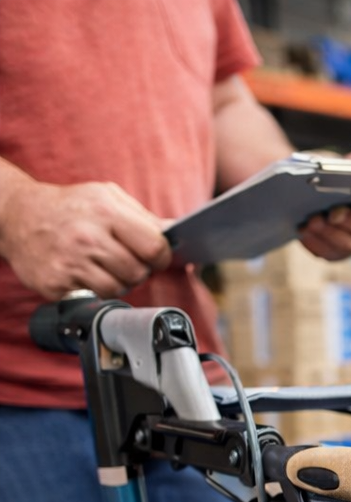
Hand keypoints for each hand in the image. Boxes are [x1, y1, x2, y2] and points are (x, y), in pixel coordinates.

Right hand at [0, 179, 170, 299]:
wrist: (17, 215)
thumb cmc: (71, 207)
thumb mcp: (107, 198)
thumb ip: (144, 218)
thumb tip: (176, 235)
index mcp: (105, 211)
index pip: (154, 247)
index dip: (162, 256)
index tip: (156, 257)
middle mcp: (87, 236)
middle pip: (139, 272)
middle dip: (139, 270)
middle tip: (124, 259)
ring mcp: (71, 262)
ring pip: (120, 289)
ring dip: (119, 282)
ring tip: (104, 265)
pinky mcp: (58, 284)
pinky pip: (96, 298)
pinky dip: (97, 290)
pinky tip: (86, 274)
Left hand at [298, 148, 350, 260]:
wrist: (305, 190)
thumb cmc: (328, 175)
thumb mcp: (340, 162)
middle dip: (349, 222)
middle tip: (332, 214)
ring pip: (350, 244)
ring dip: (330, 233)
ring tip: (313, 221)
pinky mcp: (338, 251)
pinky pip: (331, 253)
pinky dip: (317, 243)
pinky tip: (304, 231)